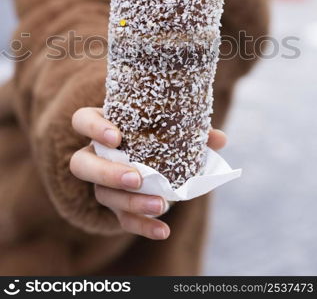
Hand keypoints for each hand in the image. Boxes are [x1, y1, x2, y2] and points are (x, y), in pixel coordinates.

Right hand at [70, 107, 226, 239]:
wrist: (147, 157)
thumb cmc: (155, 134)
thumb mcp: (169, 128)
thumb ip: (190, 131)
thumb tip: (219, 139)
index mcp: (104, 126)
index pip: (83, 121)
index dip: (94, 128)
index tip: (117, 137)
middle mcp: (96, 154)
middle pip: (81, 164)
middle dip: (107, 173)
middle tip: (136, 178)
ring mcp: (102, 183)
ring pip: (102, 195)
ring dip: (130, 202)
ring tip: (160, 204)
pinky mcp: (115, 205)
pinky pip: (122, 219)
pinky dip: (143, 226)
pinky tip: (163, 230)